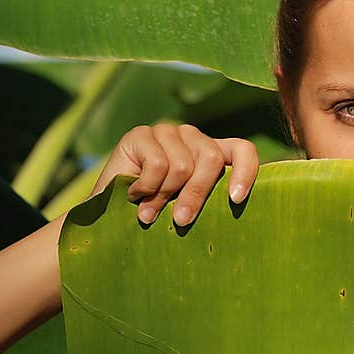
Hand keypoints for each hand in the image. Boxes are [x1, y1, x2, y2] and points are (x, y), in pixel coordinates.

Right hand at [91, 123, 259, 225]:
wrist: (107, 216)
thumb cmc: (156, 216)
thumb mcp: (188, 208)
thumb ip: (209, 200)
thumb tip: (233, 207)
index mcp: (212, 152)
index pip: (243, 150)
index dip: (246, 172)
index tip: (235, 199)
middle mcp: (193, 137)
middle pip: (211, 160)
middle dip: (197, 195)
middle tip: (182, 221)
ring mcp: (167, 132)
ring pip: (182, 166)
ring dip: (164, 196)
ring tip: (150, 211)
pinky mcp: (141, 134)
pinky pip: (157, 164)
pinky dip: (146, 188)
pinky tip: (134, 195)